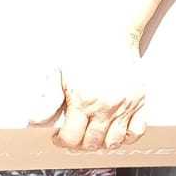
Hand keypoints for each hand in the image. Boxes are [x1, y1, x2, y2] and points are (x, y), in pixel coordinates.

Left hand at [53, 28, 146, 151]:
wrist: (112, 32)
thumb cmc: (84, 49)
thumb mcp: (59, 71)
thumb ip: (49, 98)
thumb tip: (35, 120)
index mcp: (83, 99)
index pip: (71, 137)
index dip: (62, 141)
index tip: (60, 136)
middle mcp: (105, 106)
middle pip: (91, 143)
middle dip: (79, 143)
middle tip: (75, 134)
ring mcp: (125, 106)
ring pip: (113, 142)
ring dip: (101, 143)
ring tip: (93, 133)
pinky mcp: (140, 102)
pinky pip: (136, 132)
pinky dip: (126, 136)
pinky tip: (115, 130)